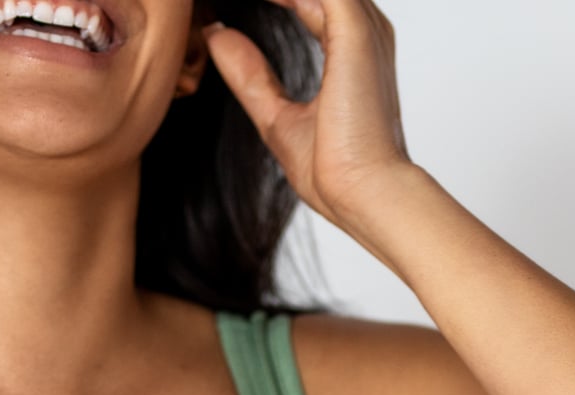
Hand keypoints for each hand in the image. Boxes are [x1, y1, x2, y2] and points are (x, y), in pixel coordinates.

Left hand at [204, 0, 416, 232]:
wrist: (362, 196)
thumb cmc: (335, 171)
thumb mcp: (276, 117)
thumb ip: (251, 76)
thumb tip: (217, 36)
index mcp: (351, 48)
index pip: (305, 1)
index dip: (268, 0)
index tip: (219, 6)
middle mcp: (364, 30)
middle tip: (210, 2)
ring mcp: (362, 26)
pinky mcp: (355, 29)